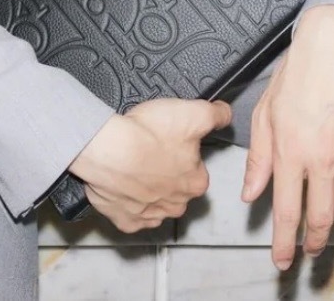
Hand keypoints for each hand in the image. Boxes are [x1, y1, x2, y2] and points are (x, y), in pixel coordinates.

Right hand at [69, 98, 231, 232]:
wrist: (106, 149)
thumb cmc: (147, 134)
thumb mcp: (194, 113)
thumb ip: (217, 115)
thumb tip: (226, 114)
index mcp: (196, 182)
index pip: (197, 169)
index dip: (184, 152)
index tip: (170, 142)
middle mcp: (176, 205)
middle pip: (177, 188)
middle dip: (167, 173)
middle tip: (152, 151)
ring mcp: (149, 216)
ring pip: (156, 203)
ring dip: (149, 189)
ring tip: (136, 165)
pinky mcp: (125, 220)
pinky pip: (132, 215)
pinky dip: (128, 203)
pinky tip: (124, 184)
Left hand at [241, 5, 333, 269]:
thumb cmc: (296, 74)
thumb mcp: (264, 112)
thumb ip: (259, 158)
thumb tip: (250, 193)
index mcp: (291, 149)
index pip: (286, 210)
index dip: (284, 242)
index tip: (282, 261)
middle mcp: (322, 156)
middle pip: (321, 217)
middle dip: (313, 242)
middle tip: (307, 251)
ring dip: (333, 218)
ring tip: (323, 217)